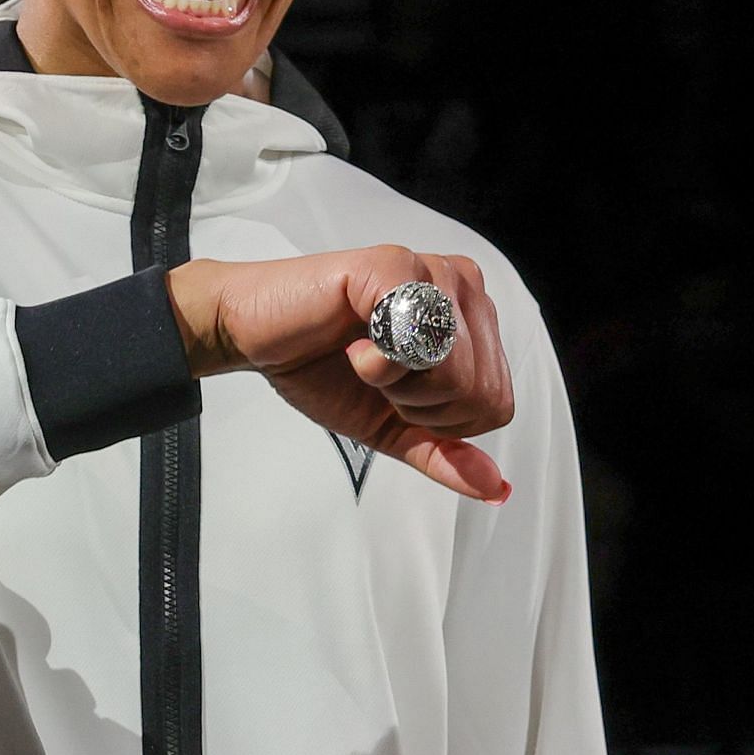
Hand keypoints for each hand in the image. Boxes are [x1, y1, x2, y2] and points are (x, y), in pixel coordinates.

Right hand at [167, 247, 514, 502]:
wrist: (256, 336)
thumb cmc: (321, 367)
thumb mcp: (391, 425)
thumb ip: (442, 454)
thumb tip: (495, 489)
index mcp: (471, 320)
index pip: (497, 402)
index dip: (442, 421)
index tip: (396, 394)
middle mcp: (461, 287)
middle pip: (482, 391)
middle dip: (420, 405)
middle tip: (377, 376)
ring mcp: (430, 271)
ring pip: (456, 371)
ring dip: (398, 384)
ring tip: (364, 356)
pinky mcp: (393, 265)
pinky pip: (415, 342)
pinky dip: (378, 363)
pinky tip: (353, 344)